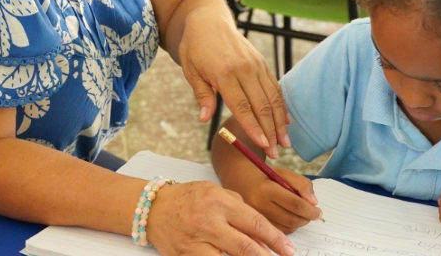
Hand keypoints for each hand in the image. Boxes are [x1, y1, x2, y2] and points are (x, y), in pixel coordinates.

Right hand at [149, 181, 296, 255]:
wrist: (152, 208)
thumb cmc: (188, 198)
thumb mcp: (215, 191)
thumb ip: (238, 207)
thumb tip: (262, 234)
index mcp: (219, 201)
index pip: (254, 223)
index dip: (275, 239)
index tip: (288, 249)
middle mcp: (209, 221)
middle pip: (246, 246)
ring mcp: (196, 241)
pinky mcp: (186, 255)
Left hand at [178, 8, 289, 157]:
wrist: (209, 20)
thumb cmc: (195, 47)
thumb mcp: (191, 71)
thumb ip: (202, 95)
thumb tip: (205, 119)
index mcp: (224, 73)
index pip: (242, 106)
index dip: (253, 127)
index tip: (262, 145)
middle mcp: (244, 69)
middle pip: (262, 106)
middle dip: (271, 132)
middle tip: (275, 154)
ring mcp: (256, 65)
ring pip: (273, 98)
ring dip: (280, 122)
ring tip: (285, 143)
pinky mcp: (262, 63)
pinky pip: (275, 87)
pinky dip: (282, 106)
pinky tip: (286, 122)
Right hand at [225, 165, 322, 233]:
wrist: (239, 180)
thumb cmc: (265, 176)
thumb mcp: (283, 172)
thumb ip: (301, 184)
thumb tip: (314, 202)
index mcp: (266, 188)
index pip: (295, 204)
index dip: (311, 210)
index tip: (319, 211)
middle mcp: (258, 205)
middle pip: (292, 219)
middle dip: (307, 218)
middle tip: (313, 213)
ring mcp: (255, 218)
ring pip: (287, 228)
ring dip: (299, 223)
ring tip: (300, 214)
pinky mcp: (254, 226)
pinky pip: (279, 232)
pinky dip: (289, 227)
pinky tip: (289, 217)